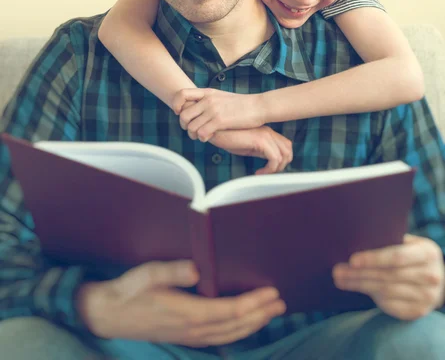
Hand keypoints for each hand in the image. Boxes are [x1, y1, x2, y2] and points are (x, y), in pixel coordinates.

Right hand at [77, 260, 285, 346]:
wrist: (110, 315)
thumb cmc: (130, 290)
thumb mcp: (148, 274)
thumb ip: (172, 272)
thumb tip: (196, 269)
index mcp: (187, 312)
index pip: (230, 311)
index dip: (254, 303)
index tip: (272, 292)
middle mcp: (193, 329)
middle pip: (236, 325)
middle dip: (261, 314)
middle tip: (281, 302)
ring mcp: (190, 336)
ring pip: (230, 334)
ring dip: (254, 324)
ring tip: (272, 313)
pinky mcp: (187, 337)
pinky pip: (220, 338)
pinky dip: (238, 331)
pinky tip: (245, 325)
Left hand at [173, 89, 265, 141]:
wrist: (259, 106)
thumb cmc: (242, 104)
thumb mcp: (222, 97)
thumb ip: (209, 100)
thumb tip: (198, 107)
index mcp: (207, 92)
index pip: (181, 94)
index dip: (176, 105)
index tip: (179, 112)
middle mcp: (208, 100)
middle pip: (183, 115)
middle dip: (184, 126)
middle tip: (191, 130)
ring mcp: (213, 110)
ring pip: (191, 127)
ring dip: (193, 135)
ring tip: (200, 136)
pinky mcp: (220, 121)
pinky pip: (201, 133)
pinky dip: (202, 138)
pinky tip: (208, 138)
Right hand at [210, 127, 292, 173]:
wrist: (215, 130)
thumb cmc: (227, 137)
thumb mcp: (246, 145)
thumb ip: (257, 150)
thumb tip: (266, 162)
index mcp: (266, 132)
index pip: (285, 145)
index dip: (281, 159)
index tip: (269, 169)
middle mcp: (268, 132)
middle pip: (288, 149)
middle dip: (282, 165)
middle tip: (268, 173)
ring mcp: (265, 135)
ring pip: (283, 155)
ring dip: (275, 169)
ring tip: (263, 174)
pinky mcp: (260, 140)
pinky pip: (274, 159)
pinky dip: (269, 170)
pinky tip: (258, 173)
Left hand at [332, 234, 444, 319]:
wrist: (439, 279)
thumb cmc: (414, 254)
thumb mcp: (409, 243)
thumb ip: (390, 241)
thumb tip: (355, 239)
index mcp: (428, 253)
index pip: (397, 257)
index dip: (374, 259)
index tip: (352, 260)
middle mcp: (431, 276)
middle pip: (388, 276)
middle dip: (359, 274)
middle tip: (337, 271)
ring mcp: (427, 296)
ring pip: (386, 291)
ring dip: (359, 285)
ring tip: (340, 279)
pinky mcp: (419, 311)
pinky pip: (391, 305)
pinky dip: (372, 297)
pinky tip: (357, 288)